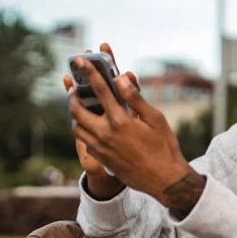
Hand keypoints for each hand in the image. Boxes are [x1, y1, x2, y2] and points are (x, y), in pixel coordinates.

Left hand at [68, 43, 204, 214]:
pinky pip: (83, 140)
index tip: (81, 59)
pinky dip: (83, 128)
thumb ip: (135, 97)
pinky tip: (91, 125)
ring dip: (75, 113)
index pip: (100, 90)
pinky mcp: (100, 158)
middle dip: (73, 94)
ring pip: (76, 126)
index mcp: (120, 120)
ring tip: (80, 105)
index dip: (89, 72)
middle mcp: (105, 133)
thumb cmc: (163, 146)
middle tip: (74, 86)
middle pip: (77, 109)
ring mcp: (100, 147)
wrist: (162, 178)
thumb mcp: (155, 118)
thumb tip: (122, 77)